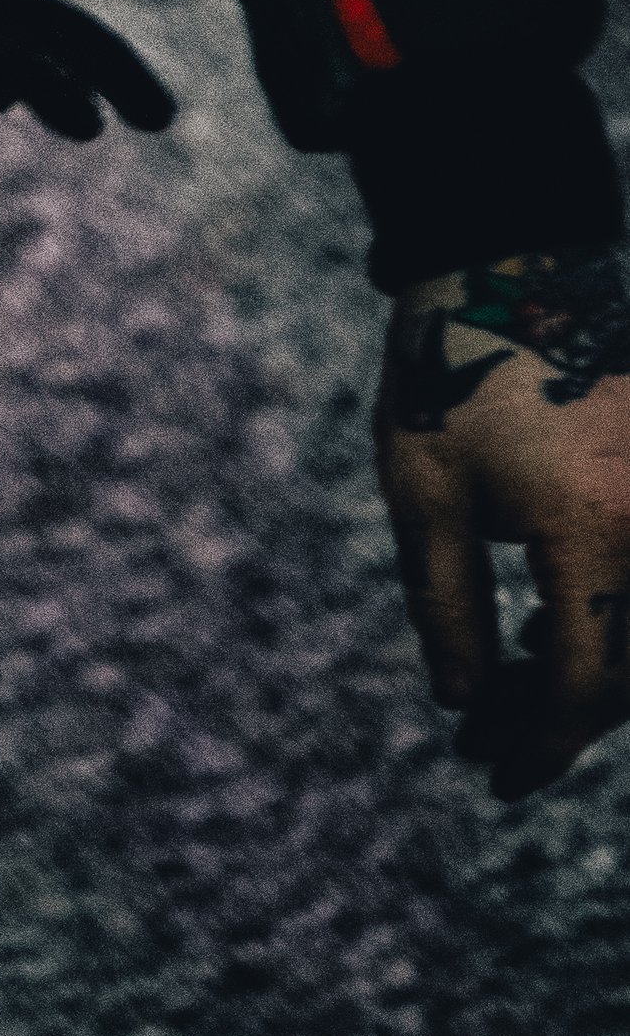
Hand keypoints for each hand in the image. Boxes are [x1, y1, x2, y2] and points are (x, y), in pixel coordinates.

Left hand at [375, 244, 629, 799]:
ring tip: (513, 684)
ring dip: (593, 673)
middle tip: (494, 741)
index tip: (494, 775)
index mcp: (592, 525)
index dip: (540, 743)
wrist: (512, 260)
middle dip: (563, 719)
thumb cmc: (451, 369)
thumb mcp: (424, 489)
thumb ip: (448, 607)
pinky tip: (545, 629)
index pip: (584, 680)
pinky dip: (615, 619)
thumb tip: (468, 706)